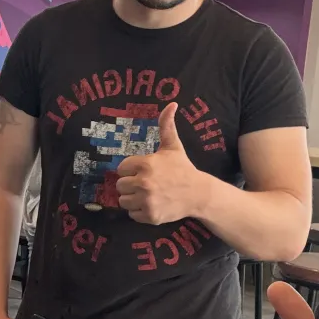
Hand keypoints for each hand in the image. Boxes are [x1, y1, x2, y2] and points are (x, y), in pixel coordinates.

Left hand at [115, 103, 203, 224]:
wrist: (198, 193)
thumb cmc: (182, 169)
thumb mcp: (173, 146)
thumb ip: (166, 125)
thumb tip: (172, 103)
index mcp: (145, 164)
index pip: (121, 169)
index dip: (131, 171)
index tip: (143, 172)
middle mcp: (144, 182)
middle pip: (120, 186)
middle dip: (130, 185)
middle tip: (146, 184)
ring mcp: (147, 200)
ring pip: (124, 201)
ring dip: (133, 199)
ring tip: (148, 195)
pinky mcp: (150, 216)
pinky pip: (132, 215)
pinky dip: (140, 212)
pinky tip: (152, 205)